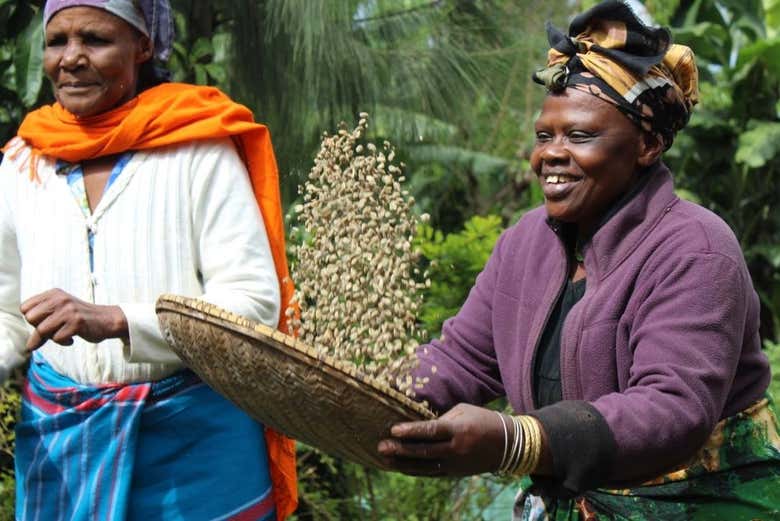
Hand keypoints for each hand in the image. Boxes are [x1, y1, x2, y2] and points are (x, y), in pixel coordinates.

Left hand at [20, 289, 127, 350]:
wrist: (106, 319)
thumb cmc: (79, 318)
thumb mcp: (59, 312)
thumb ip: (42, 322)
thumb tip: (28, 346)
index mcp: (53, 294)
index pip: (25, 308)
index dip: (33, 319)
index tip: (46, 322)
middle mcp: (59, 299)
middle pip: (31, 319)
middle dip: (39, 328)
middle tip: (54, 329)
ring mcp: (68, 310)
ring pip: (42, 330)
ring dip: (52, 337)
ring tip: (63, 334)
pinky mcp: (77, 322)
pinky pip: (57, 338)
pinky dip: (64, 342)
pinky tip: (72, 337)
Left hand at [377, 403, 505, 476]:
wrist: (507, 444)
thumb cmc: (483, 420)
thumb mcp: (464, 410)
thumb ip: (442, 418)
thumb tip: (421, 426)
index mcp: (459, 430)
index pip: (431, 431)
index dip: (411, 431)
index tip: (393, 430)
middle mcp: (456, 449)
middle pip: (424, 451)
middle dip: (401, 449)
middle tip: (381, 447)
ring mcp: (455, 464)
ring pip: (425, 466)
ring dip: (403, 463)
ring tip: (385, 459)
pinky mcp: (455, 473)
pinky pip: (431, 473)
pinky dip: (415, 471)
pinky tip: (401, 467)